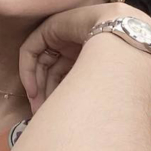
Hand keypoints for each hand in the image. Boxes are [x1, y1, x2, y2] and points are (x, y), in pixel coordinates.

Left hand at [19, 3, 150, 112]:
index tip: (50, 116)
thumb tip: (65, 123)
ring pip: (40, 63)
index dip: (55, 96)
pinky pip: (31, 49)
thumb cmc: (116, 70)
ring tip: (36, 107)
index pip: (64, 77)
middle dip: (44, 94)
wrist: (123, 42)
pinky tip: (32, 90)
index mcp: (88, 56)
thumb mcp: (95, 86)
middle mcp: (74, 46)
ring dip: (35, 86)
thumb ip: (80, 95)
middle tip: (39, 114)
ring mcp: (63, 35)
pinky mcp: (50, 28)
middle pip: (51, 72)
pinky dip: (27, 70)